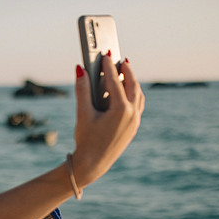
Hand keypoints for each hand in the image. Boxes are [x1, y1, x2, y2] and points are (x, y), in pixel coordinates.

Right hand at [72, 57, 144, 186]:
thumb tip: (80, 69)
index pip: (115, 81)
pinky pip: (138, 105)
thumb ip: (82, 89)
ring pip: (138, 95)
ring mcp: (135, 121)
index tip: (106, 54)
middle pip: (132, 85)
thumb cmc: (86, 140)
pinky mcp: (134, 127)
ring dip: (132, 81)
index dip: (109, 66)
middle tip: (119, 59)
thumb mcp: (82, 114)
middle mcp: (132, 114)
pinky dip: (134, 94)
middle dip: (126, 71)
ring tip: (125, 71)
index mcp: (121, 110)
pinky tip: (127, 91)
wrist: (93, 164)